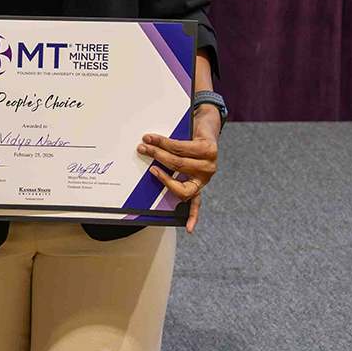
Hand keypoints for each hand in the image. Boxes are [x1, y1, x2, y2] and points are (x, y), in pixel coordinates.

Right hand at [136, 108, 219, 233]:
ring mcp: (209, 163)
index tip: (186, 228)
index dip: (192, 216)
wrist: (207, 123)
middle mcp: (205, 175)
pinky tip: (155, 139)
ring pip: (178, 160)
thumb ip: (171, 167)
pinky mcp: (209, 148)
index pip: (195, 203)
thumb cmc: (191, 142)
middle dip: (156, 161)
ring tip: (145, 141)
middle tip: (141, 151)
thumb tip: (144, 165)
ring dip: (157, 149)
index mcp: (199, 183)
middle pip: (176, 174)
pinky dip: (165, 142)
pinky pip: (182, 147)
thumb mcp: (183, 160)